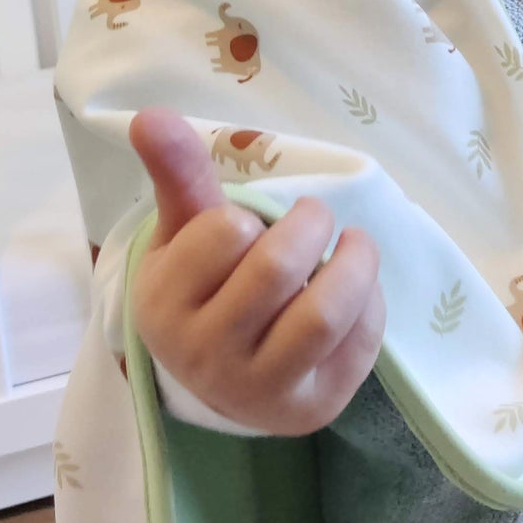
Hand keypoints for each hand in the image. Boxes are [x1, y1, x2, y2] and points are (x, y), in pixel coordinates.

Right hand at [127, 108, 384, 435]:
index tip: (247, 225)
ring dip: (354, 262)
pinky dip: (372, 301)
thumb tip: (151, 114)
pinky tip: (357, 291)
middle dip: (309, 224)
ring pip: (324, 313)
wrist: (225, 378)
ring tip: (353, 245)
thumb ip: (179, 174)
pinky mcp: (314, 408)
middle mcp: (206, 358)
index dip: (246, 217)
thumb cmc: (209, 286)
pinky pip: (360, 340)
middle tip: (313, 217)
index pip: (223, 233)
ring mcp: (261, 390)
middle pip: (278, 269)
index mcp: (165, 306)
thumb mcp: (187, 232)